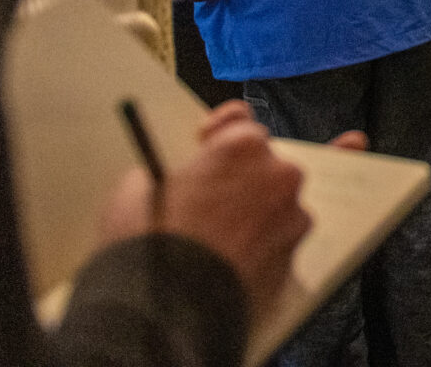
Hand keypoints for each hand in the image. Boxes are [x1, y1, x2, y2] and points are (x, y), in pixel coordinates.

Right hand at [100, 101, 308, 327]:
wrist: (168, 308)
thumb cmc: (149, 243)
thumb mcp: (135, 189)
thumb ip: (162, 173)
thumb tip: (163, 180)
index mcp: (242, 148)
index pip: (241, 122)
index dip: (221, 133)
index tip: (207, 145)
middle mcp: (278, 176)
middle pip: (263, 165)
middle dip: (240, 179)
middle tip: (208, 202)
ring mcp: (291, 218)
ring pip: (274, 205)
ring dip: (253, 214)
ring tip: (217, 239)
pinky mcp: (294, 258)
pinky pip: (277, 242)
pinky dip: (260, 247)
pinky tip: (230, 261)